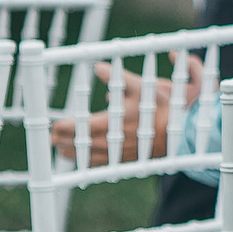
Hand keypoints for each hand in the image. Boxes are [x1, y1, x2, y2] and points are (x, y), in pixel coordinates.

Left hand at [53, 55, 209, 164]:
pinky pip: (98, 165)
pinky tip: (82, 159)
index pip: (77, 128)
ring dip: (71, 152)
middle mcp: (110, 141)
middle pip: (76, 144)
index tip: (54, 124)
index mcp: (110, 122)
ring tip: (60, 148)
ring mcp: (116, 153)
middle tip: (51, 135)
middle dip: (62, 140)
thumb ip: (117, 77)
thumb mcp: (141, 85)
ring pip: (85, 157)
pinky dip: (86, 162)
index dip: (62, 127)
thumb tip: (97, 67)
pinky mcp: (123, 159)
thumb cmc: (161, 106)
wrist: (181, 131)